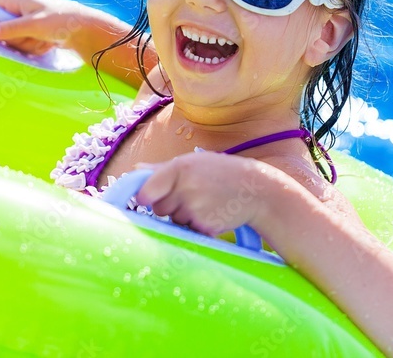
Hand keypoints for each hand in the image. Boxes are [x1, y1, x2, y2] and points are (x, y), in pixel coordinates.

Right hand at [0, 0, 94, 56]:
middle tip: (27, 36)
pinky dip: (33, 47)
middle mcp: (18, 8)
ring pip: (11, 39)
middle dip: (11, 37)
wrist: (84, 30)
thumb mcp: (34, 25)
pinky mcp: (32, 33)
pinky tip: (46, 44)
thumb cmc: (60, 20)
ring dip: (25, 44)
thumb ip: (11, 29)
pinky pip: (23, 44)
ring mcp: (25, 21)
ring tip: (41, 40)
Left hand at [134, 152, 269, 236]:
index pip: (146, 190)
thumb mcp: (194, 162)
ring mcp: (194, 209)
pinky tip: (211, 213)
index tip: (145, 200)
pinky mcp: (204, 226)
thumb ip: (162, 169)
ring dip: (183, 215)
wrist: (256, 190)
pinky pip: (189, 230)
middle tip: (188, 196)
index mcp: (179, 168)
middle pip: (158, 208)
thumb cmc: (222, 172)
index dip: (143, 197)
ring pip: (173, 220)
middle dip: (167, 205)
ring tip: (204, 203)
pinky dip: (196, 225)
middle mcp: (184, 188)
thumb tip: (135, 169)